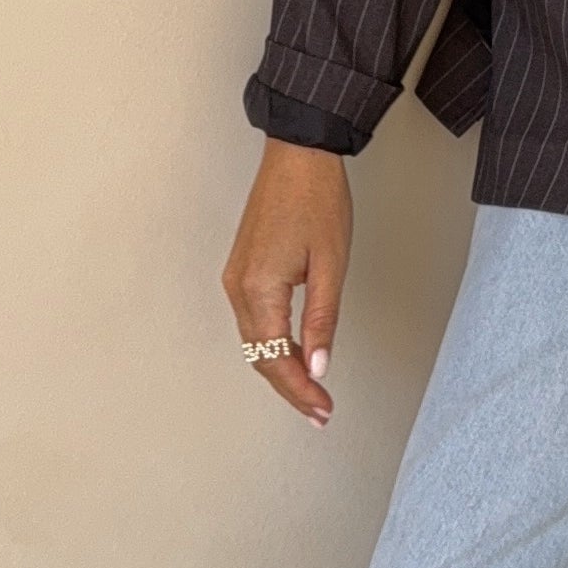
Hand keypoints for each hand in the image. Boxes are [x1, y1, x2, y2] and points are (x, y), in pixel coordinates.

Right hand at [221, 139, 351, 425]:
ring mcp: (236, 279)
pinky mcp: (242, 270)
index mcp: (259, 288)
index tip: (323, 410)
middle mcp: (238, 288)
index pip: (277, 358)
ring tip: (312, 392)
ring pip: (255, 342)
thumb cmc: (318, 200)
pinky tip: (297, 353)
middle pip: (260, 356)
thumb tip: (319, 367)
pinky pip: (254, 321)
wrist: (298, 155)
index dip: (300, 391)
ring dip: (281, 368)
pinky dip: (273, 344)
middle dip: (290, 388)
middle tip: (320, 411)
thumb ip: (322, 319)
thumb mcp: (330, 264)